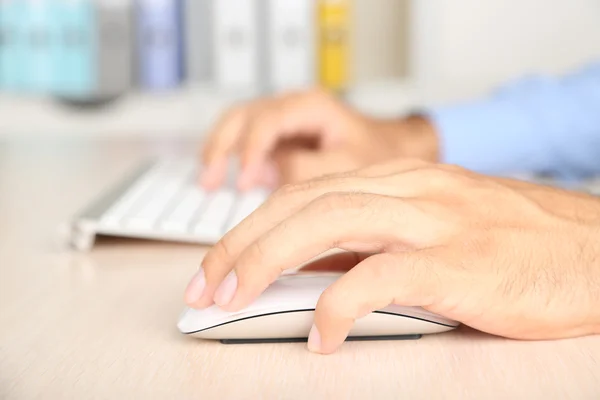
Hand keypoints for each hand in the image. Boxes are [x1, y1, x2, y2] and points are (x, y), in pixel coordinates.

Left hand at [185, 159, 599, 353]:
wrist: (594, 253)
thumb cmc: (513, 245)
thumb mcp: (435, 227)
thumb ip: (378, 240)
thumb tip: (317, 271)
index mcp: (401, 180)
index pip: (307, 193)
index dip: (254, 225)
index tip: (221, 261)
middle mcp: (411, 189)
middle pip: (304, 203)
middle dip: (243, 241)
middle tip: (207, 283)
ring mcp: (435, 221)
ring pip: (328, 223)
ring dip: (268, 260)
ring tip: (234, 298)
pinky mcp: (458, 262)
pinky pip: (380, 277)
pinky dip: (338, 305)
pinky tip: (320, 337)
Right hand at [199, 88, 437, 189]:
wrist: (393, 148)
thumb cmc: (377, 153)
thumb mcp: (350, 164)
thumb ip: (309, 170)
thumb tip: (270, 177)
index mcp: (310, 107)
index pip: (267, 121)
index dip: (250, 150)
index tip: (243, 180)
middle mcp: (292, 106)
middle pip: (242, 116)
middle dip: (222, 147)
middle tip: (210, 180)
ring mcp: (284, 118)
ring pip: (237, 123)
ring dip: (219, 150)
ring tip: (208, 181)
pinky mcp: (280, 133)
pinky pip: (245, 137)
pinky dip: (230, 155)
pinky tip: (223, 176)